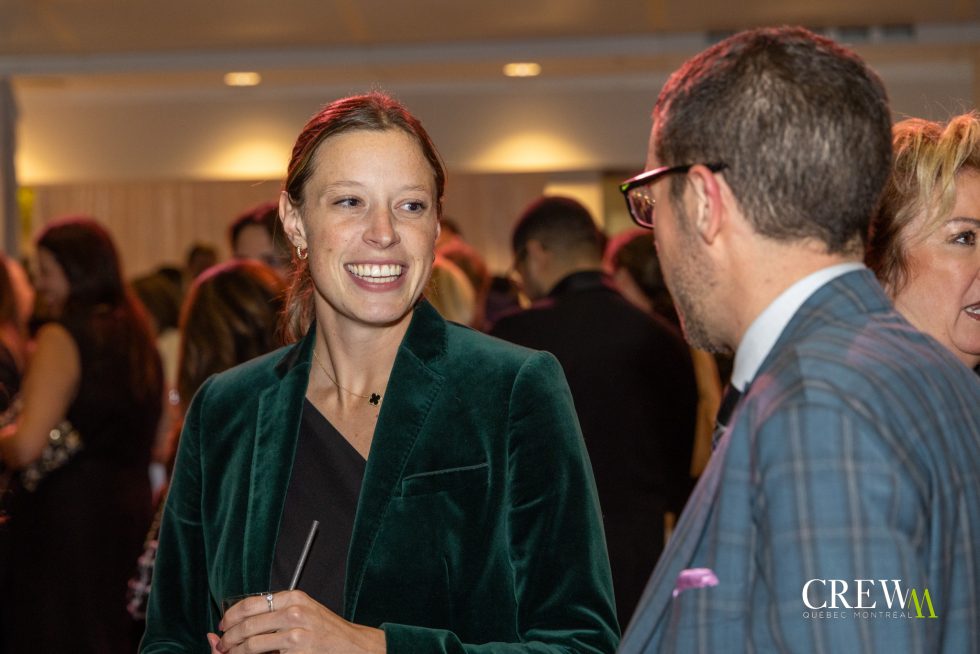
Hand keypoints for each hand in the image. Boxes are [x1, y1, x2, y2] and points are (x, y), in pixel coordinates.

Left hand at [214, 590, 385, 652]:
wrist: (352, 646)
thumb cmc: (326, 631)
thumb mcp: (303, 611)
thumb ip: (275, 613)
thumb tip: (238, 620)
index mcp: (293, 597)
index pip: (250, 604)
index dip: (231, 616)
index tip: (223, 625)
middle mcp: (294, 612)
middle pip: (247, 624)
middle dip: (228, 638)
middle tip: (222, 645)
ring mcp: (295, 634)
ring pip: (251, 644)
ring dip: (235, 652)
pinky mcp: (297, 652)